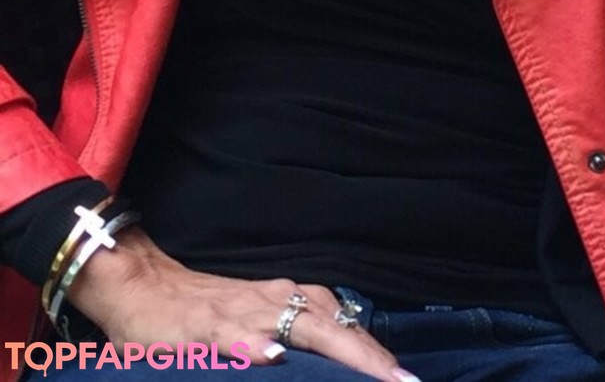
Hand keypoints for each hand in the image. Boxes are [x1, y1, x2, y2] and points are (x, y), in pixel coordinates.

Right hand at [68, 228, 413, 376]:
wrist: (143, 287)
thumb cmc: (202, 312)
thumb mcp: (253, 322)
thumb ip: (290, 339)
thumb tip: (332, 365)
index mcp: (286, 302)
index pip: (341, 325)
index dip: (373, 351)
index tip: (406, 378)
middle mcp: (272, 301)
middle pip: (331, 325)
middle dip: (367, 356)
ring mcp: (241, 312)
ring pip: (295, 325)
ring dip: (333, 348)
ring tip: (368, 374)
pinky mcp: (203, 326)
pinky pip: (233, 334)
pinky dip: (252, 344)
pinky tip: (271, 357)